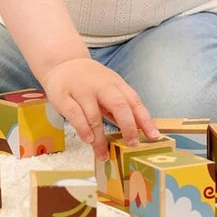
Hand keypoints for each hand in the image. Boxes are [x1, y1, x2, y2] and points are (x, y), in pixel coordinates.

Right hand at [39, 58, 160, 160]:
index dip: (145, 119)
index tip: (154, 136)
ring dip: (100, 138)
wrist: (63, 62)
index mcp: (116, 84)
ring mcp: (82, 91)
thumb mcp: (109, 89)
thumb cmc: (90, 80)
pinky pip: (75, 114)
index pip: (134, 101)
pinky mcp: (63, 97)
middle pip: (119, 105)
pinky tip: (88, 140)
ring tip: (104, 154)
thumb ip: (121, 108)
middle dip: (128, 126)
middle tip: (132, 144)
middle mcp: (101, 86)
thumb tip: (138, 129)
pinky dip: (83, 128)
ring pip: (94, 115)